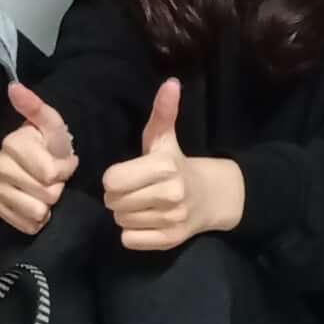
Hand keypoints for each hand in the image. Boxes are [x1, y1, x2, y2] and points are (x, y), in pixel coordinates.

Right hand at [0, 83, 78, 234]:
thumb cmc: (50, 144)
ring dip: (48, 204)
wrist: (40, 164)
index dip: (63, 170)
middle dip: (57, 187)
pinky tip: (37, 204)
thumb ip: (36, 107)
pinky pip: (26, 225)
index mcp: (13, 143)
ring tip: (45, 190)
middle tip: (55, 177)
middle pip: (46, 194)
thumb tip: (14, 86)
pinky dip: (37, 220)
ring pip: (37, 212)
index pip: (50, 173)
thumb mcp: (52, 124)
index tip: (62, 162)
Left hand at [101, 80, 245, 252]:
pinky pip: (130, 240)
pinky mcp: (170, 240)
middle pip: (113, 202)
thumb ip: (163, 111)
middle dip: (118, 197)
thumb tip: (171, 83)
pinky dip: (132, 233)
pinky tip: (146, 220)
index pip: (112, 180)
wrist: (211, 196)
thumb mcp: (165, 137)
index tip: (127, 174)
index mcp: (163, 166)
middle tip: (134, 190)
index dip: (114, 178)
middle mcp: (169, 194)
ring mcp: (171, 219)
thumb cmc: (176, 164)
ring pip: (121, 222)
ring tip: (141, 204)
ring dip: (125, 214)